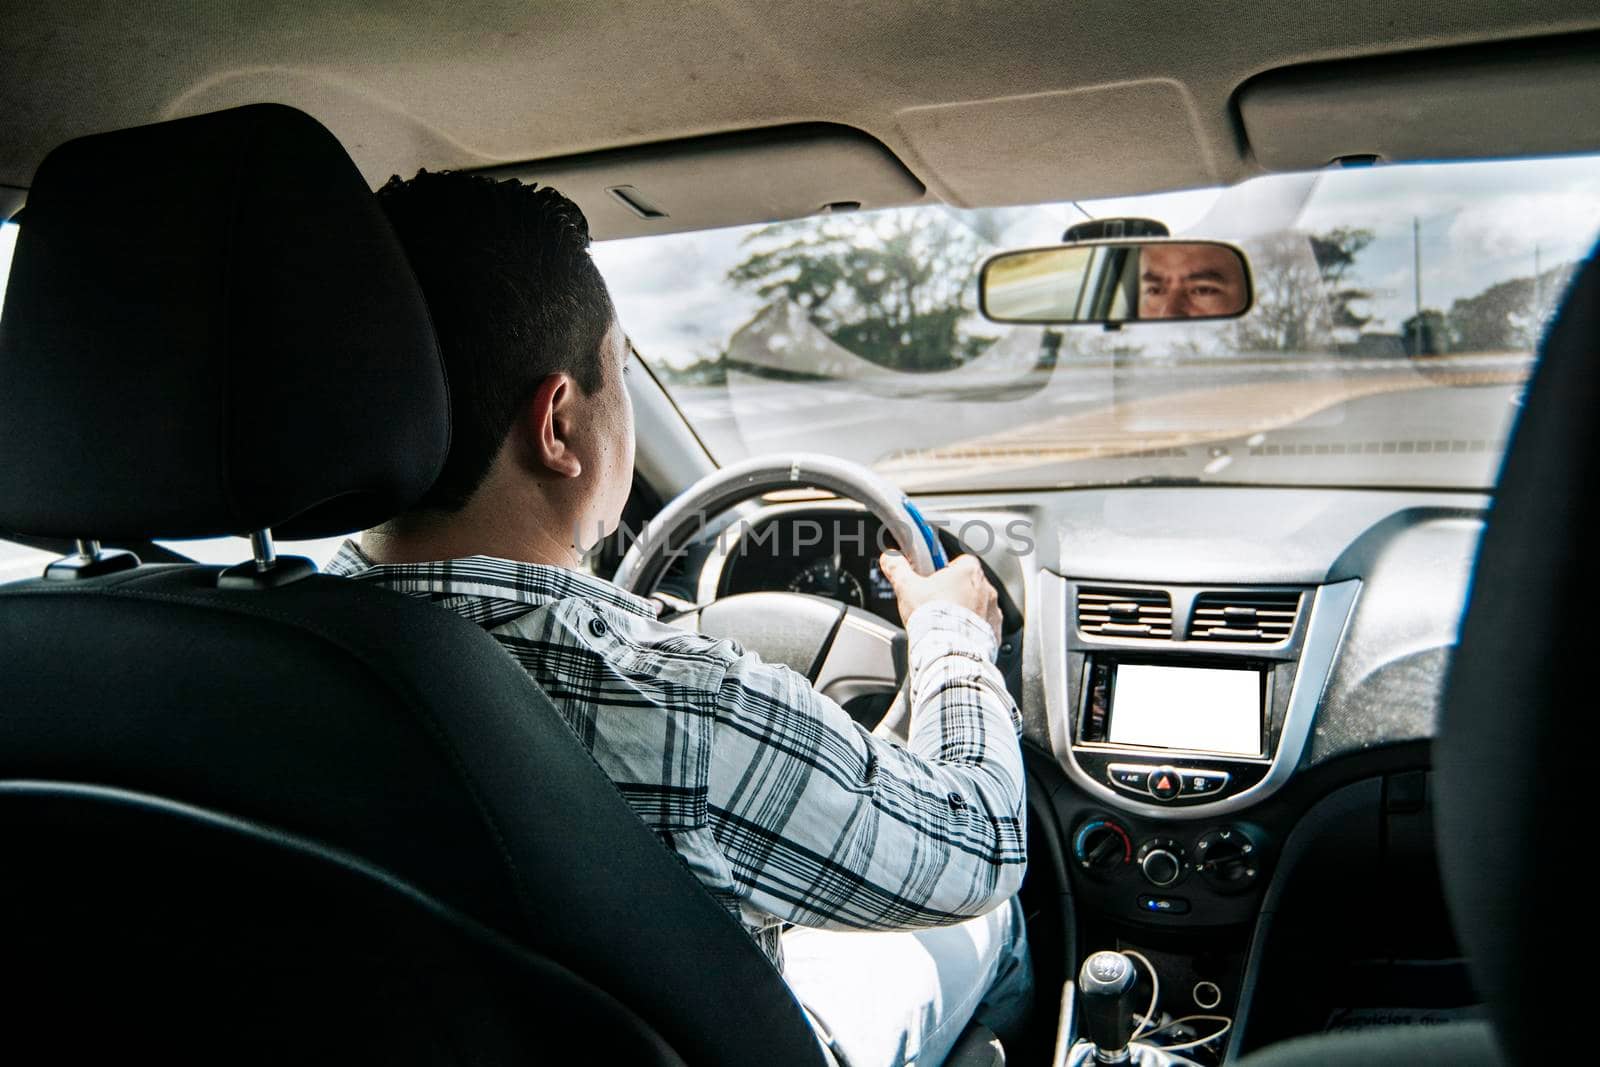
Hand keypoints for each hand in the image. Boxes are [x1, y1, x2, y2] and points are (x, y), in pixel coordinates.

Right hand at [879, 551, 1002, 641]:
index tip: (932, 581)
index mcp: (968, 571)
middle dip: (954, 593)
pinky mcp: (996, 632)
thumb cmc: (932, 618)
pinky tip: (957, 637)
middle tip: (935, 605)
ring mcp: (993, 611)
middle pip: (968, 584)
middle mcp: (986, 588)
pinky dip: (973, 631)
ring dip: (965, 612)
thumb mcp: (907, 588)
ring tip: (945, 624)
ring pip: (978, 606)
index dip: (943, 571)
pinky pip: (985, 627)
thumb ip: (898, 569)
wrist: (950, 651)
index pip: (958, 562)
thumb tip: (890, 558)